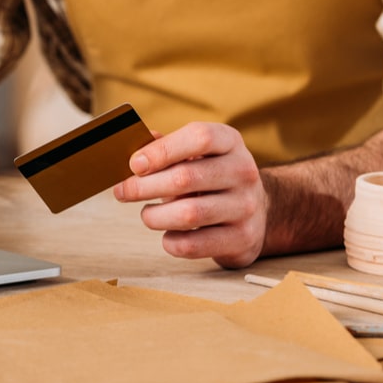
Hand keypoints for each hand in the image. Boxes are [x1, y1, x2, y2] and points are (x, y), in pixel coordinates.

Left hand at [114, 122, 266, 268]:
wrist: (258, 211)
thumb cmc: (213, 179)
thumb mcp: (198, 155)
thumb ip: (167, 148)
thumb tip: (136, 151)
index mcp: (230, 142)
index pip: (199, 138)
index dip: (162, 150)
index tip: (135, 164)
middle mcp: (243, 172)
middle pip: (185, 177)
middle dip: (144, 186)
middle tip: (123, 191)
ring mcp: (245, 207)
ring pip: (188, 214)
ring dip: (155, 216)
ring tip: (147, 215)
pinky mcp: (241, 239)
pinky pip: (194, 244)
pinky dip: (171, 241)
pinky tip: (167, 235)